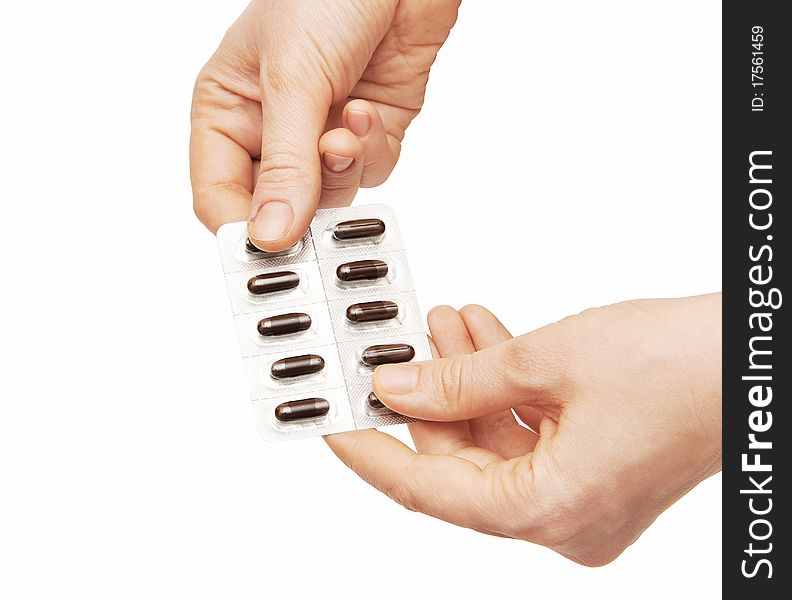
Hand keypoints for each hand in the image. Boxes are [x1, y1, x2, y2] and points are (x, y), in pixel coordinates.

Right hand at [190, 0, 459, 248]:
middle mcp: (270, 128)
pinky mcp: (366, 131)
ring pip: (328, 195)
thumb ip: (285, 164)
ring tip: (345, 128)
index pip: (220, 196)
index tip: (270, 253)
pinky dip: (371, 148)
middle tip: (319, 208)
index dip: (243, 230)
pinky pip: (368, 170)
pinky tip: (366, 109)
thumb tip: (270, 233)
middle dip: (303, 204)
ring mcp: (319, 133)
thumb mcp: (292, 79)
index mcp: (227, 110)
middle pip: (277, 206)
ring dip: (341, 169)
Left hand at [325, 295, 721, 565]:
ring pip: (495, 441)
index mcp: (549, 514)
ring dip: (467, 380)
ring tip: (443, 323)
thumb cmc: (679, 365)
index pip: (428, 492)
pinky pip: (528, 433)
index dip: (371, 454)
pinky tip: (484, 338)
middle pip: (461, 463)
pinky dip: (502, 387)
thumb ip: (459, 380)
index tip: (331, 423)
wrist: (752, 353)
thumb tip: (398, 387)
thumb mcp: (544, 361)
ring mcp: (581, 496)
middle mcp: (564, 520)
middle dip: (427, 396)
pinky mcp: (594, 466)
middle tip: (396, 345)